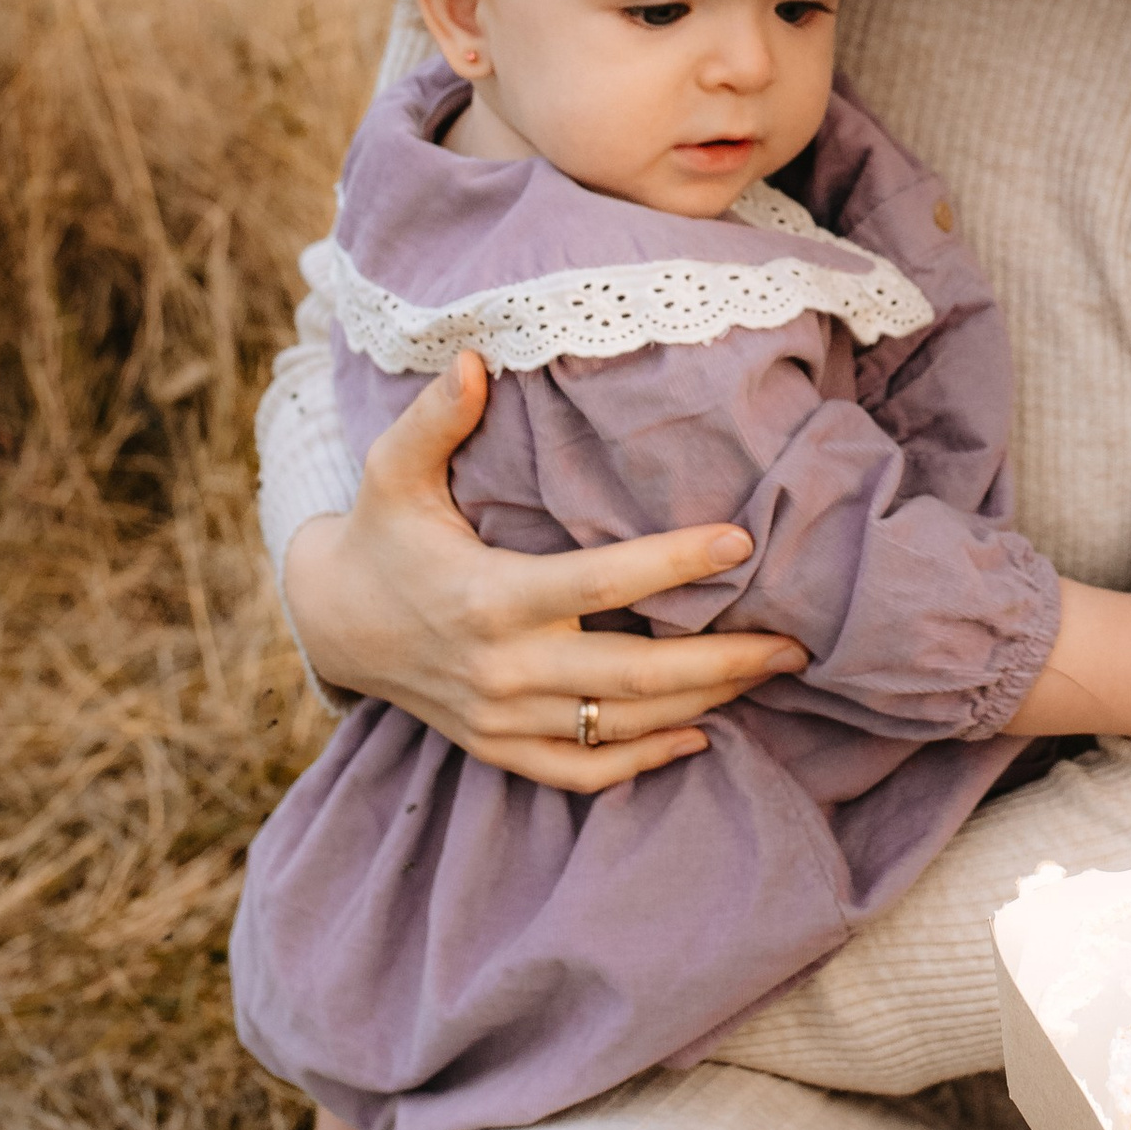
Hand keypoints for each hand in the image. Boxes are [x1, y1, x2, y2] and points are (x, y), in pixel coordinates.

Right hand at [280, 350, 808, 788]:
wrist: (335, 622)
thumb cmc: (383, 533)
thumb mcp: (393, 470)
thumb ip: (436, 417)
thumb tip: (476, 357)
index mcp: (487, 597)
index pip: (600, 583)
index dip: (676, 564)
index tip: (743, 541)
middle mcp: (501, 669)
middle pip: (634, 676)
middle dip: (724, 661)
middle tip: (795, 643)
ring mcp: (500, 719)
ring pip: (623, 726)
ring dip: (704, 703)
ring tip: (768, 674)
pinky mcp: (498, 749)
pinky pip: (584, 772)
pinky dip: (645, 760)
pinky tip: (700, 732)